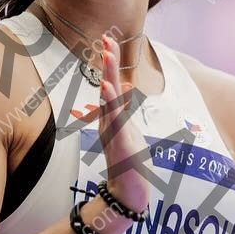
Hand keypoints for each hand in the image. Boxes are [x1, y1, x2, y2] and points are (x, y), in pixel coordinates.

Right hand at [97, 34, 151, 211]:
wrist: (127, 194)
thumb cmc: (128, 164)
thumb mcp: (128, 131)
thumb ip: (124, 109)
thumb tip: (125, 85)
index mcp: (112, 118)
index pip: (110, 85)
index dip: (110, 63)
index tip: (109, 40)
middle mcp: (109, 122)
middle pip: (107, 86)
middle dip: (108, 63)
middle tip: (106, 39)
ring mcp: (113, 131)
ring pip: (110, 99)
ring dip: (108, 76)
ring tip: (106, 55)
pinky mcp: (120, 143)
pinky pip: (116, 120)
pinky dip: (113, 104)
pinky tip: (109, 89)